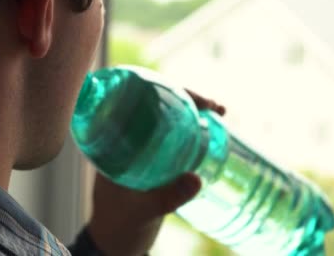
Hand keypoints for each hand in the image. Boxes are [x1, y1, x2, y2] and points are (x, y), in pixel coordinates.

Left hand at [87, 90, 224, 255]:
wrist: (116, 242)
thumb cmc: (118, 224)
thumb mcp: (142, 210)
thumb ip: (167, 197)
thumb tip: (196, 179)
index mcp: (113, 142)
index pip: (137, 103)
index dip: (164, 92)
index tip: (189, 95)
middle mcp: (129, 140)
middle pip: (158, 107)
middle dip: (187, 99)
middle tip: (213, 105)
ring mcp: (145, 150)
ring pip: (171, 122)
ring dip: (194, 113)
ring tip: (220, 112)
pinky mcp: (158, 162)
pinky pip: (178, 140)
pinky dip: (197, 133)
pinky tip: (215, 131)